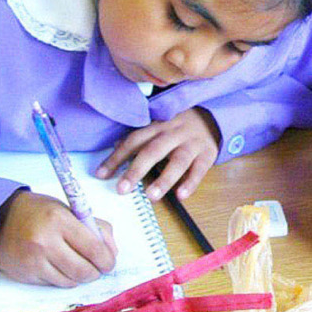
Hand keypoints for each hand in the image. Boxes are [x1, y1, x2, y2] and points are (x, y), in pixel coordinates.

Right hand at [0, 192, 116, 286]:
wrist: (0, 219)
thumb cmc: (39, 212)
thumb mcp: (68, 210)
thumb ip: (94, 227)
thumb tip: (112, 251)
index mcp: (59, 219)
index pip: (93, 247)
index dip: (107, 259)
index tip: (110, 261)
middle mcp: (46, 240)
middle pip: (84, 269)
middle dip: (96, 271)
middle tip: (98, 267)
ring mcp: (35, 260)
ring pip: (71, 281)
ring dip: (80, 276)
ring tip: (79, 265)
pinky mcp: (27, 274)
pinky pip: (55, 284)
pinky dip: (64, 279)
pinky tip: (61, 267)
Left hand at [96, 107, 219, 201]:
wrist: (210, 115)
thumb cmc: (177, 126)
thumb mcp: (158, 126)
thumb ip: (139, 138)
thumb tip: (115, 147)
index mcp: (156, 125)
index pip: (133, 140)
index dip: (116, 157)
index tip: (101, 174)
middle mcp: (173, 132)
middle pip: (153, 150)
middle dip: (136, 170)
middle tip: (122, 189)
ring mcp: (191, 143)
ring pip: (177, 161)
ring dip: (164, 179)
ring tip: (151, 196)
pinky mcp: (207, 153)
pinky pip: (199, 169)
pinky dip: (191, 183)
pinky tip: (181, 196)